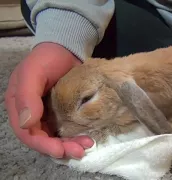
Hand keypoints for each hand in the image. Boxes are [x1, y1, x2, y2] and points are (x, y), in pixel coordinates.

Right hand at [4, 42, 93, 158]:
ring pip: (56, 136)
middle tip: (79, 152)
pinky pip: (67, 129)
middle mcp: (32, 114)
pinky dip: (75, 135)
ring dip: (70, 144)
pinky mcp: (62, 112)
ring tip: (87, 145)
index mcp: (19, 106)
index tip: (59, 150)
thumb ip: (27, 96)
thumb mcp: (33, 73)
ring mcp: (48, 113)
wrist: (66, 49)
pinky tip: (87, 137)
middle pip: (43, 138)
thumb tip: (28, 123)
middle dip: (60, 148)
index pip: (27, 133)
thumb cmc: (46, 58)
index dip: (42, 145)